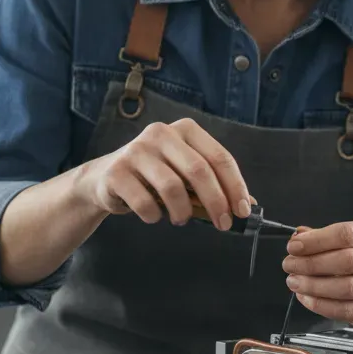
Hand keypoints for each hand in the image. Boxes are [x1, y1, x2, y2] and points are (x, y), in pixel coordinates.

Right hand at [78, 117, 250, 229]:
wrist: (104, 179)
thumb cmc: (154, 177)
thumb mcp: (185, 174)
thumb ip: (214, 184)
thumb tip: (248, 204)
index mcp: (185, 129)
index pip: (219, 157)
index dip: (235, 186)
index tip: (243, 211)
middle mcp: (161, 133)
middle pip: (199, 170)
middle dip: (216, 202)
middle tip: (222, 224)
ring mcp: (136, 150)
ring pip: (172, 187)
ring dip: (183, 212)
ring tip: (181, 219)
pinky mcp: (116, 171)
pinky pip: (145, 202)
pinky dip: (155, 216)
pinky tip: (154, 215)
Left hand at [281, 219, 352, 326]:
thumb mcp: (343, 240)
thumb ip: (320, 236)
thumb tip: (298, 237)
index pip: (346, 234)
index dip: (316, 241)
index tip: (293, 247)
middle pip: (347, 260)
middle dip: (311, 263)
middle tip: (289, 265)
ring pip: (346, 287)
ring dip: (313, 285)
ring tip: (294, 281)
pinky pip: (345, 310)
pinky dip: (320, 305)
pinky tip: (305, 297)